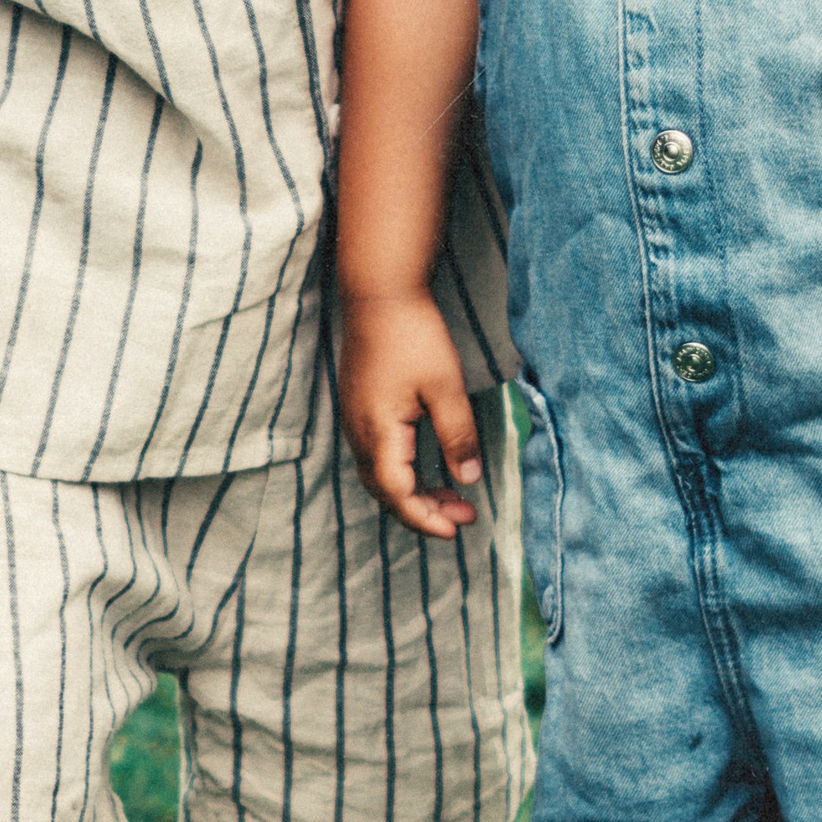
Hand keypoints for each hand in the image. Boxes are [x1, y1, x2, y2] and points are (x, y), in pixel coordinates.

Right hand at [338, 292, 485, 536]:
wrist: (379, 294)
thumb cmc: (412, 335)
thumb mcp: (445, 387)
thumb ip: (457, 436)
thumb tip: (468, 479)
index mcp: (378, 431)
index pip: (398, 494)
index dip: (426, 517)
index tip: (457, 528)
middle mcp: (359, 433)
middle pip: (385, 492)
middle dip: (423, 511)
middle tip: (464, 515)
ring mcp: (354, 420)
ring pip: (380, 476)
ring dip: (413, 493)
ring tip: (452, 497)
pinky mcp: (358, 409)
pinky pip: (376, 457)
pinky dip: (402, 473)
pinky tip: (426, 467)